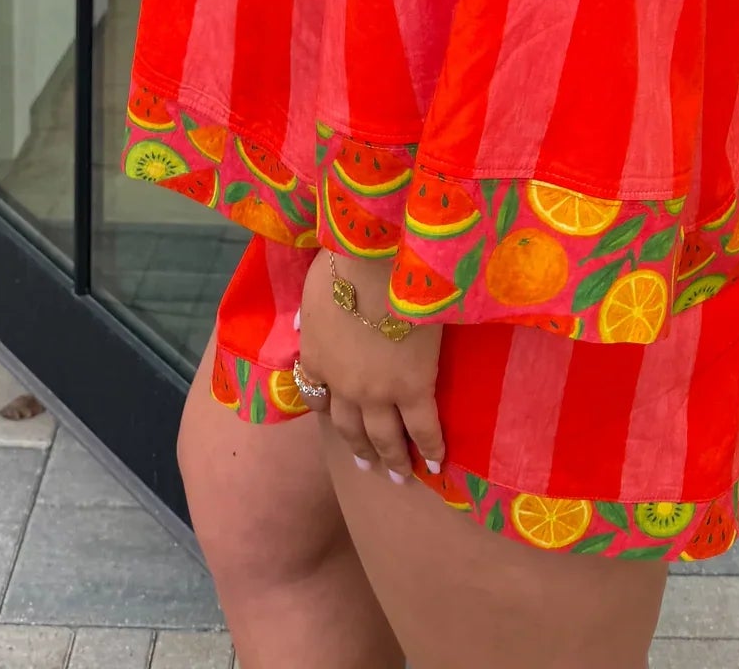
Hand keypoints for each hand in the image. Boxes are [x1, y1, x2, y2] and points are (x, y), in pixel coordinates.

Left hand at [297, 249, 444, 483]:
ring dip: (391, 458)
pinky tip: (436, 463)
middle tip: (367, 465)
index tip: (336, 414)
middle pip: (349, 426)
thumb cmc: (344, 264)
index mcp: (315, 357)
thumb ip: (311, 314)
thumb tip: (302, 324)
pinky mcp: (414, 388)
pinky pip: (423, 428)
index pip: (316, 395)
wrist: (376, 263)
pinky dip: (430, 448)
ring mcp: (378, 392)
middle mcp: (342, 385)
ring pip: (383, 436)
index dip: (328, 407)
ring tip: (400, 474)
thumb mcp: (314, 289)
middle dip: (359, 447)